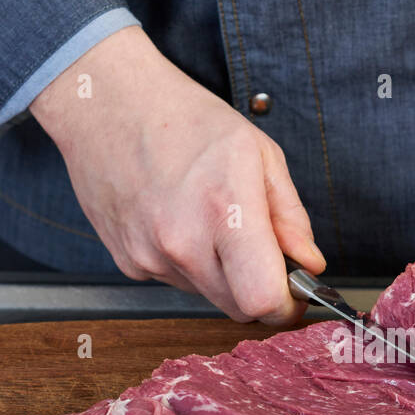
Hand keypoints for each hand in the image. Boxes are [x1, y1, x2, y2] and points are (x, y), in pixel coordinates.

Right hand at [29, 27, 324, 323]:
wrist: (105, 104)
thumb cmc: (185, 119)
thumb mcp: (259, 153)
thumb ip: (291, 217)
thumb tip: (309, 264)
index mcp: (223, 210)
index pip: (263, 301)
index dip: (286, 304)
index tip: (294, 289)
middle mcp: (182, 242)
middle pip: (240, 310)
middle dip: (260, 289)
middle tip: (262, 251)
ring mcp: (150, 257)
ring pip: (210, 296)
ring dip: (223, 274)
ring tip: (210, 219)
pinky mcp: (129, 264)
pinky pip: (178, 282)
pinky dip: (190, 263)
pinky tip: (181, 220)